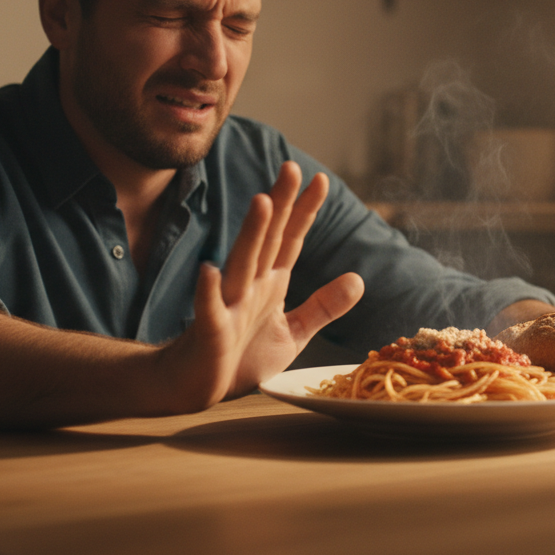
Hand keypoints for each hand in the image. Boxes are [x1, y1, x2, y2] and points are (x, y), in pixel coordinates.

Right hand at [161, 162, 363, 410]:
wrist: (195, 387)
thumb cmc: (239, 357)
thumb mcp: (293, 333)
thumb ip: (323, 307)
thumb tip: (359, 279)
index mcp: (269, 284)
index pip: (290, 240)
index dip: (305, 211)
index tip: (320, 179)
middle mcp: (249, 286)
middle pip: (268, 239)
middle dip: (280, 204)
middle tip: (292, 168)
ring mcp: (228, 306)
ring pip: (241, 264)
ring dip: (251, 234)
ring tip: (262, 202)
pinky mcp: (211, 333)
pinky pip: (209, 310)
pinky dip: (208, 291)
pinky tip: (209, 271)